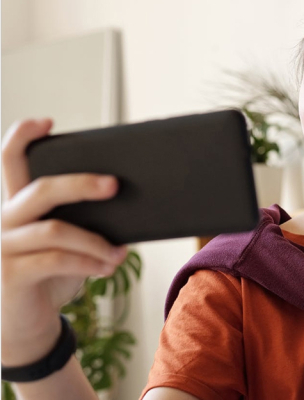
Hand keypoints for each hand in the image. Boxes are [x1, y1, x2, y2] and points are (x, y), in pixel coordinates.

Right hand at [1, 118, 127, 365]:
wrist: (26, 326)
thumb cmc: (51, 277)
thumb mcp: (67, 245)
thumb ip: (82, 222)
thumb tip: (128, 204)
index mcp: (15, 206)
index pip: (9, 160)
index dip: (21, 136)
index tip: (46, 122)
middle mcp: (2, 220)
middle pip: (40, 189)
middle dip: (81, 184)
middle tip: (115, 185)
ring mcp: (2, 247)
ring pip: (55, 229)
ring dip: (96, 241)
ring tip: (119, 253)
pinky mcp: (10, 275)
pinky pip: (57, 260)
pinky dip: (90, 262)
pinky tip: (108, 267)